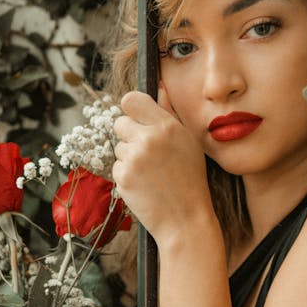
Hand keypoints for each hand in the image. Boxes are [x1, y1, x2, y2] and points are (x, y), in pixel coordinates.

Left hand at [112, 87, 211, 243]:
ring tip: (151, 173)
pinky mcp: (122, 177)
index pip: (131, 100)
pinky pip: (117, 167)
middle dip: (129, 135)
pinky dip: (127, 175)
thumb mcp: (187, 142)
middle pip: (120, 122)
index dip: (131, 109)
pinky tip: (145, 184)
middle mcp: (148, 139)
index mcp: (167, 126)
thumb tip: (158, 86)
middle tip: (148, 152)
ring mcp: (133, 159)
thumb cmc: (190, 179)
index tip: (136, 118)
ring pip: (118, 147)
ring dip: (130, 157)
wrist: (185, 219)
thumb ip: (169, 113)